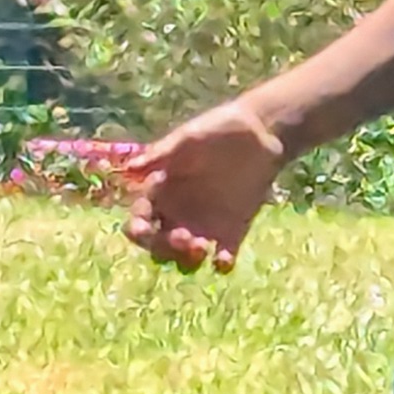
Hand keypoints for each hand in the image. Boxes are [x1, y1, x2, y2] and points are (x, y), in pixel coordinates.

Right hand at [120, 100, 284, 272]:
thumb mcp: (188, 138)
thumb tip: (130, 168)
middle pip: (158, 246)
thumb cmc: (218, 129)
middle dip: (164, 249)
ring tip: (203, 248)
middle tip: (183, 238)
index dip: (137, 229)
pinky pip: (222, 258)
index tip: (143, 229)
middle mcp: (178, 214)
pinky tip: (223, 259)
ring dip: (188, 260)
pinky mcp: (232, 232)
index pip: (139, 219)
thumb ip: (161, 155)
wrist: (262, 131)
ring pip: (186, 258)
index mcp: (161, 192)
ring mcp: (204, 226)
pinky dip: (221, 264)